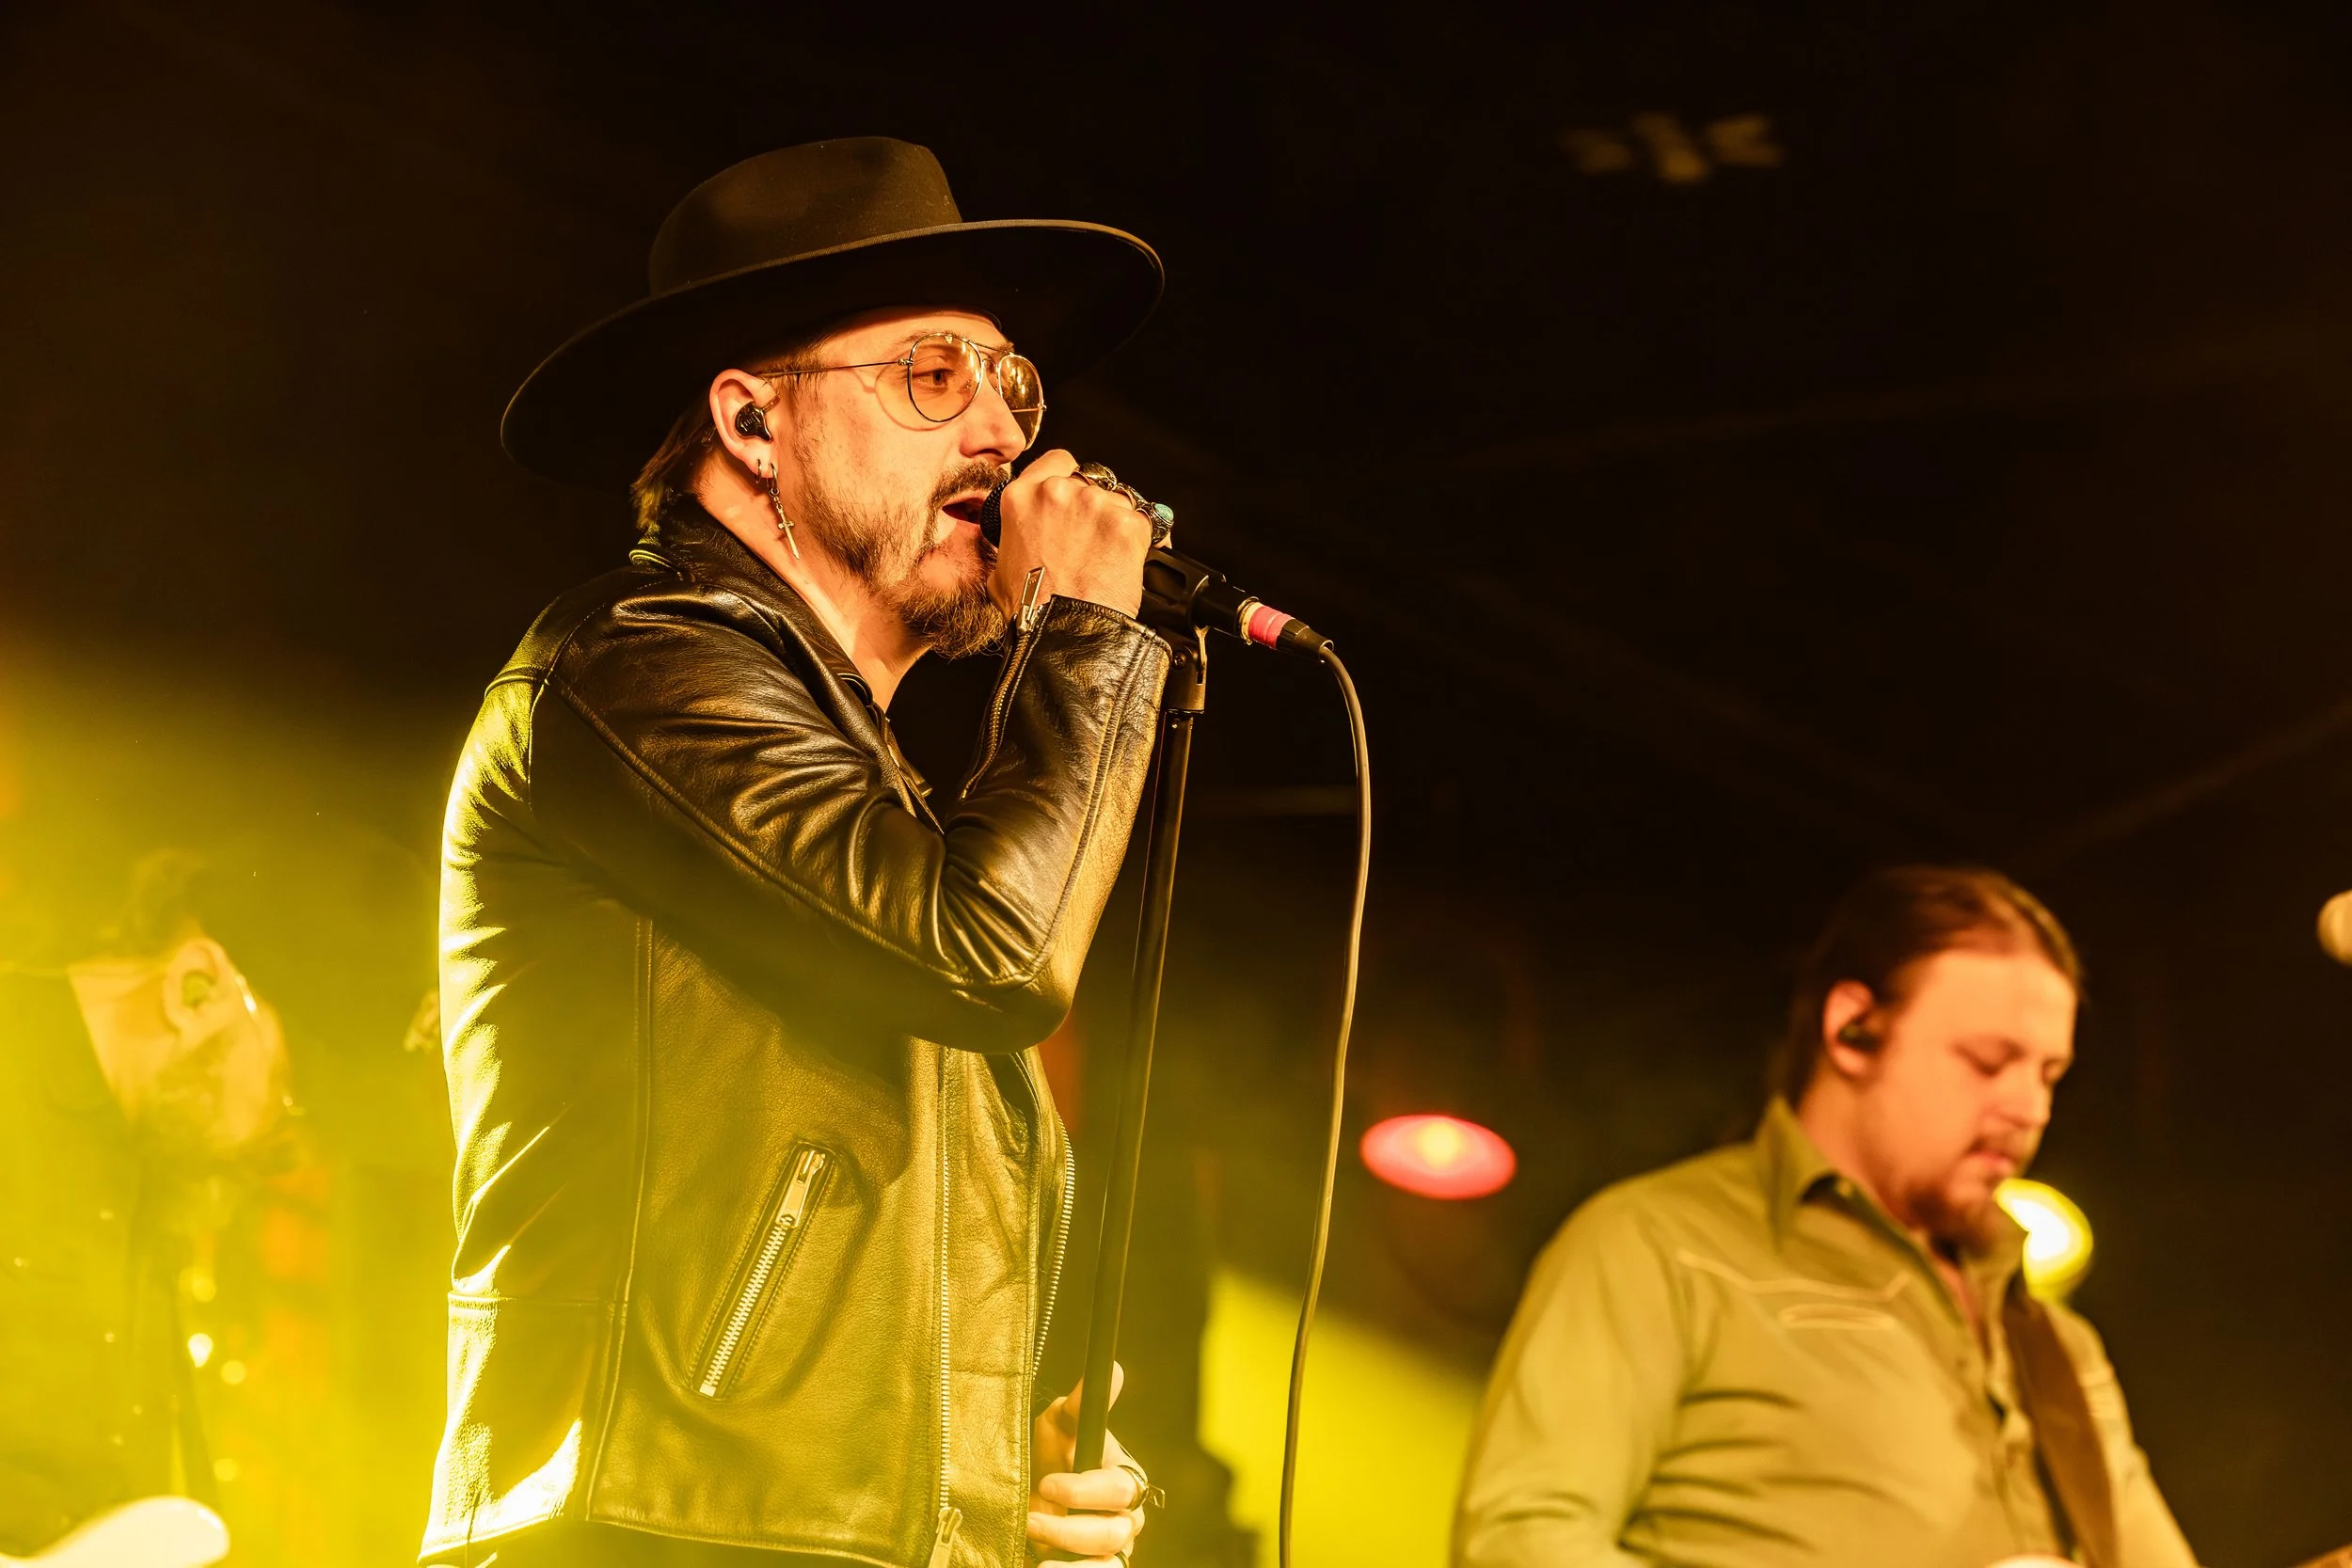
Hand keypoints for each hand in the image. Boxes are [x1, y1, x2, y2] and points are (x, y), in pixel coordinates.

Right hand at [991, 450, 1151, 621]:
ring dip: (1115, 522)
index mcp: (1022, 497)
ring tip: (1106, 558)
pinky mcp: (1128, 524)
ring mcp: (1096, 505)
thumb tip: (1022, 541)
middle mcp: (1058, 492)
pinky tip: (1128, 562)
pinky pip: (1145, 522)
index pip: (1058, 460)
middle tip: (1090, 539)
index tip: (1075, 495)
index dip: (1070, 477)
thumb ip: (1014, 539)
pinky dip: (1140, 540)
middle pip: (1091, 480)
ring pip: (1118, 499)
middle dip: (1093, 506)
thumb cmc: (1030, 611)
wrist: (1062, 634)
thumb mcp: (1000, 570)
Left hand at [1028, 1364, 1147, 1564]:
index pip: (1119, 1488)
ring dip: (1066, 1557)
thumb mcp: (1059, 1425)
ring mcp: (1116, 1547)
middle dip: (1067, 1528)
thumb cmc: (1052, 1455)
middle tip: (1029, 1518)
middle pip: (1114, 1531)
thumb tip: (1116, 1369)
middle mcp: (1127, 1515)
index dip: (1084, 1490)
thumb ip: (1081, 1404)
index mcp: (1124, 1475)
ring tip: (1034, 1548)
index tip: (1047, 1484)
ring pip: (1108, 1562)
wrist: (1035, 1493)